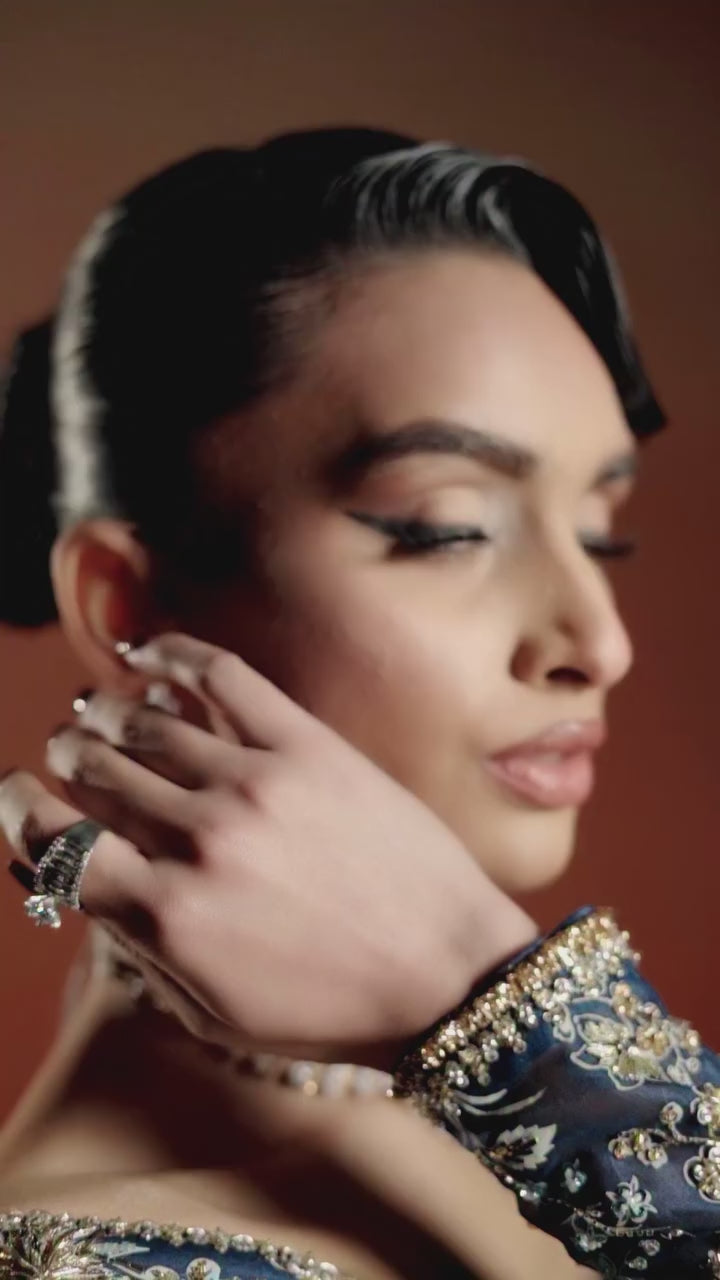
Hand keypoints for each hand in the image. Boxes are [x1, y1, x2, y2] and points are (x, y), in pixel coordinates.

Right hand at [1, 633, 536, 1067]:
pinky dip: (171, 655)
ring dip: (107, 713)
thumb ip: (138, 942)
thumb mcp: (213, 1010)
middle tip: (70, 752)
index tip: (16, 795)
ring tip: (102, 713)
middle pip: (95, 771)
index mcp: (168, 918)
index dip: (18, 811)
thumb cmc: (331, 1010)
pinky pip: (221, 677)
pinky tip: (147, 654)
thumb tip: (79, 878)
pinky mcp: (308, 746)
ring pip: (145, 722)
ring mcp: (255, 785)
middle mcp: (200, 842)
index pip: (54, 842)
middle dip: (68, 757)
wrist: (450, 975)